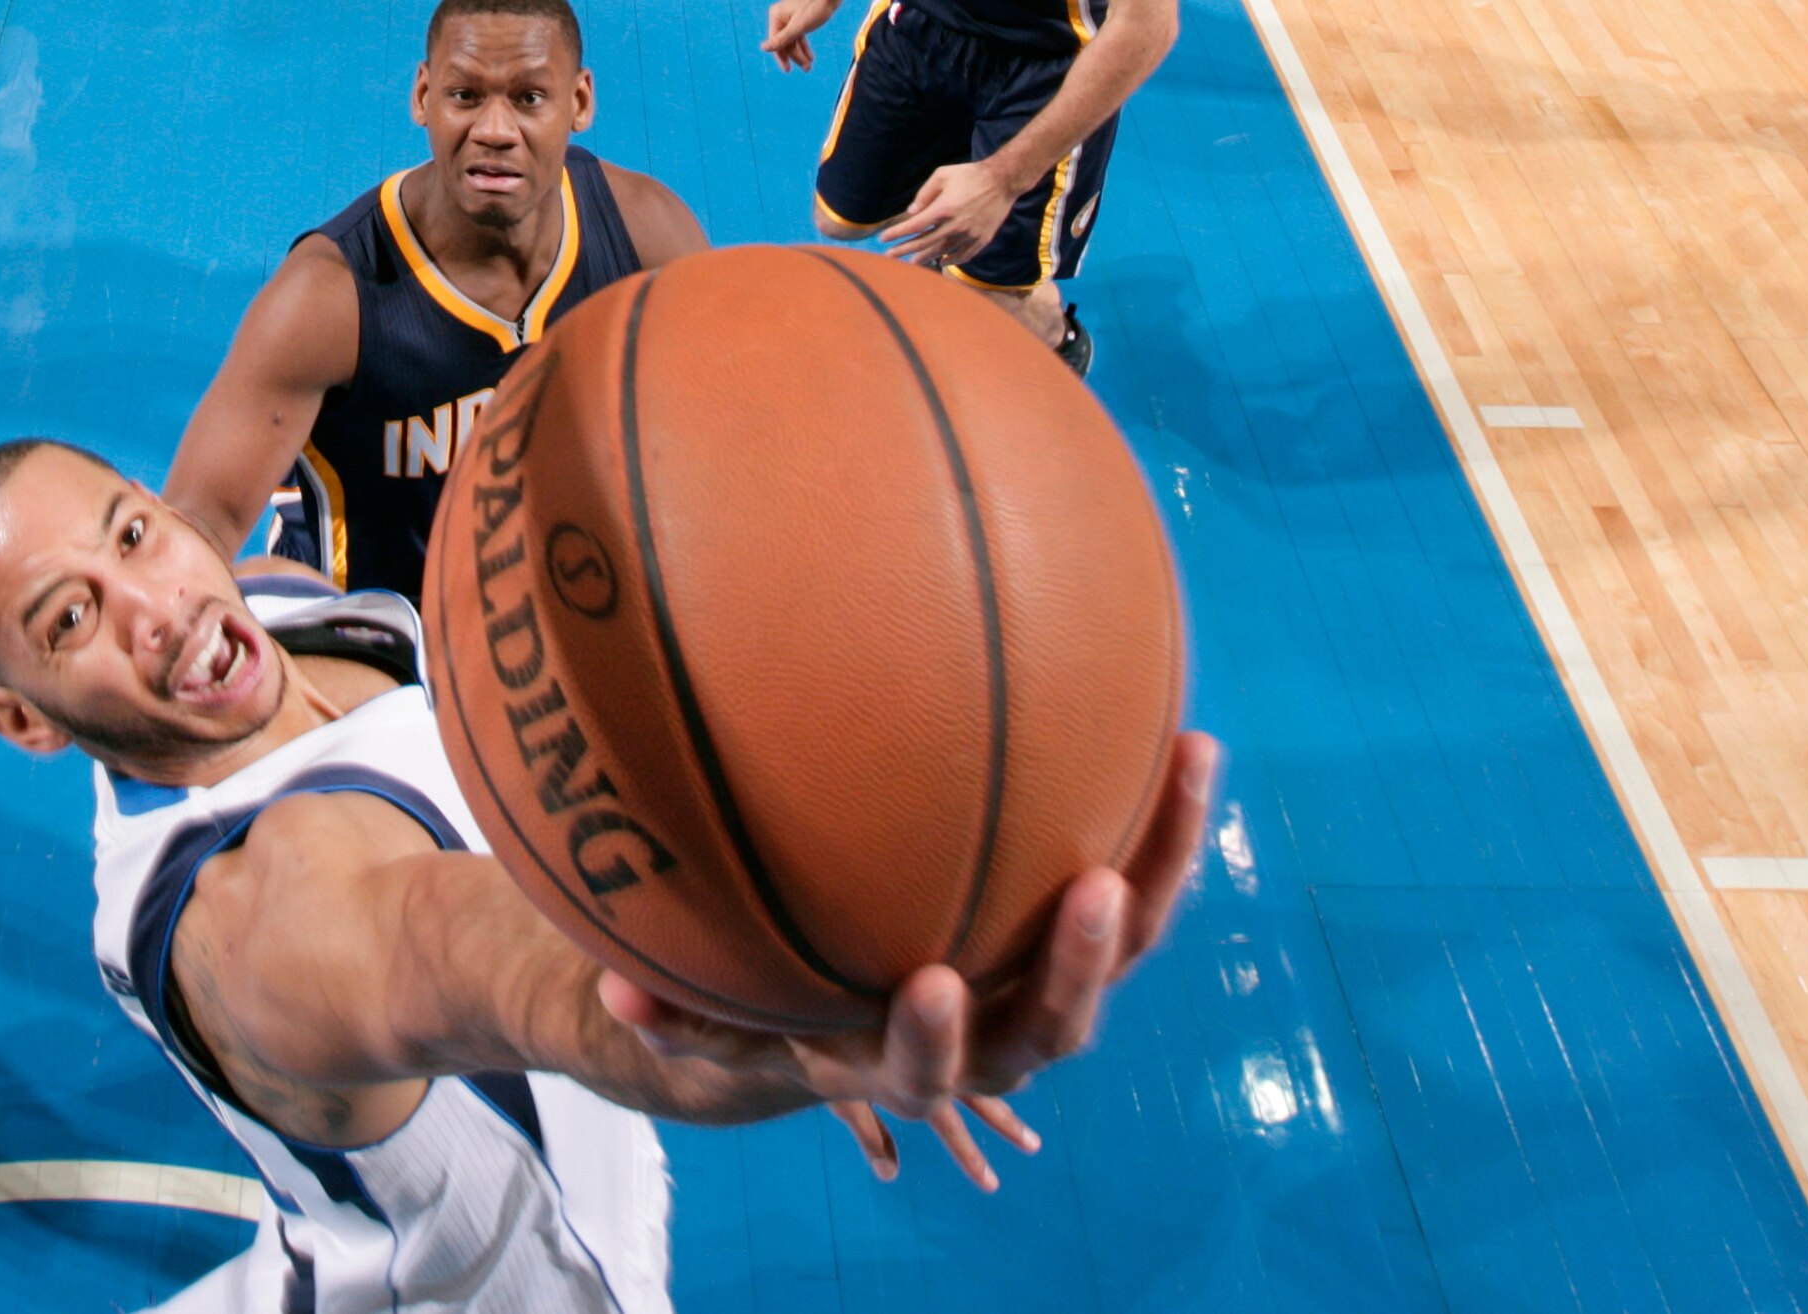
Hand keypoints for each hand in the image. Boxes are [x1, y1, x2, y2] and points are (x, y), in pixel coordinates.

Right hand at [608, 732, 1219, 1187]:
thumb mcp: (731, 1016)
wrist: (884, 1004)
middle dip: (1078, 963)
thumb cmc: (793, 1006)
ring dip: (1161, 866)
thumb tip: (618, 995)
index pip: (929, 1070)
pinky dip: (1168, 822)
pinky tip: (1186, 736)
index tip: (930, 981)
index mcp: (908, 1064)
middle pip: (1056, 1024)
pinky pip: (1143, 882)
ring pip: (1126, 946)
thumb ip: (680, 1012)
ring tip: (1189, 766)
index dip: (936, 1036)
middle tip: (1093, 886)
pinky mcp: (1089, 930)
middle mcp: (997, 1037)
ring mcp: (1054, 982)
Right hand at [760, 0, 844, 70]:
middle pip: (784, 43)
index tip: (787, 70)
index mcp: (776, 17)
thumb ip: (781, 39)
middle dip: (794, 56)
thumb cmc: (815, 6)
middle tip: (806, 69)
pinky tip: (810, 57)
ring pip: (792, 41)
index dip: (781, 57)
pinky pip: (799, 36)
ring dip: (800, 54)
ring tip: (808, 66)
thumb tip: (763, 48)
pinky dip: (804, 46)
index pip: (775, 42)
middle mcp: (780, 17)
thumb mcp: (799, 26)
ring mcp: (790, 18)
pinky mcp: (799, 19)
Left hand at [879, 155, 1023, 266]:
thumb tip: (911, 212)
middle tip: (889, 256)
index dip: (897, 233)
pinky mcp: (982, 239)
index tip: (882, 238)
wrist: (1003, 181)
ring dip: (925, 257)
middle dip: (904, 249)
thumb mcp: (943, 175)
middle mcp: (956, 225)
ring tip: (911, 262)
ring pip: (943, 251)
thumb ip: (924, 194)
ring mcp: (970, 234)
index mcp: (944, 208)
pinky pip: (964, 255)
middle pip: (924, 242)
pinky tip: (941, 262)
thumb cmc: (969, 175)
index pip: (914, 226)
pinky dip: (952, 260)